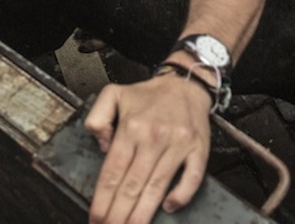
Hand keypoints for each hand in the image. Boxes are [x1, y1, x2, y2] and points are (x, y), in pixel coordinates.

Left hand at [84, 75, 211, 222]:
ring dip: (143, 213)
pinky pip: (192, 177)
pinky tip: (168, 207)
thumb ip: (97, 117)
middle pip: (132, 185)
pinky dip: (181, 195)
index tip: (96, 217)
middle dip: (118, 214)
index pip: (113, 172)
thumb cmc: (149, 94)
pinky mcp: (199, 149)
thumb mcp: (113, 94)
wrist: (186, 83)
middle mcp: (154, 137)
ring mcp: (178, 144)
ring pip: (157, 186)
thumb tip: (101, 146)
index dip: (103, 199)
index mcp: (132, 127)